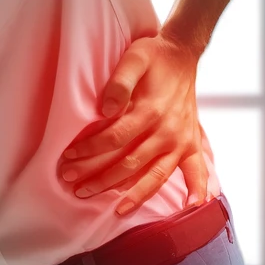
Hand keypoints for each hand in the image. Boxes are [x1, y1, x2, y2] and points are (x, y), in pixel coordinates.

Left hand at [59, 34, 210, 216]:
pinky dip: (197, 190)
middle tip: (75, 188)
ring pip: (155, 176)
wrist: (182, 54)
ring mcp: (181, 141)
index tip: (68, 158)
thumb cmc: (153, 57)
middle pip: (129, 163)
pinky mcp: (191, 144)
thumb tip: (105, 109)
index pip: (114, 139)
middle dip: (100, 178)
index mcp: (150, 111)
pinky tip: (191, 207)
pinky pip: (196, 171)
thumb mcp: (134, 58)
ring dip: (135, 195)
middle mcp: (167, 131)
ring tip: (115, 211)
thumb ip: (119, 82)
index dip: (89, 150)